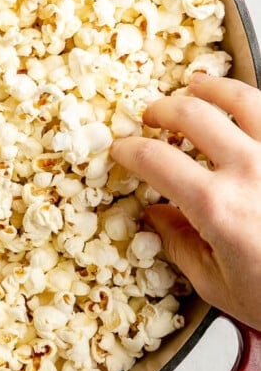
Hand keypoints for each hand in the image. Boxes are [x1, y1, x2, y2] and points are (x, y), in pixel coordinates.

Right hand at [110, 73, 260, 329]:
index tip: (122, 150)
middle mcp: (249, 171)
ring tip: (196, 87)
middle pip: (192, 114)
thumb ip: (179, 244)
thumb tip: (156, 215)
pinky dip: (255, 106)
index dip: (129, 149)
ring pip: (243, 98)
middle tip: (152, 116)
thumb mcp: (216, 284)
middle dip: (162, 109)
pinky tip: (246, 108)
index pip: (155, 159)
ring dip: (211, 88)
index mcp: (217, 206)